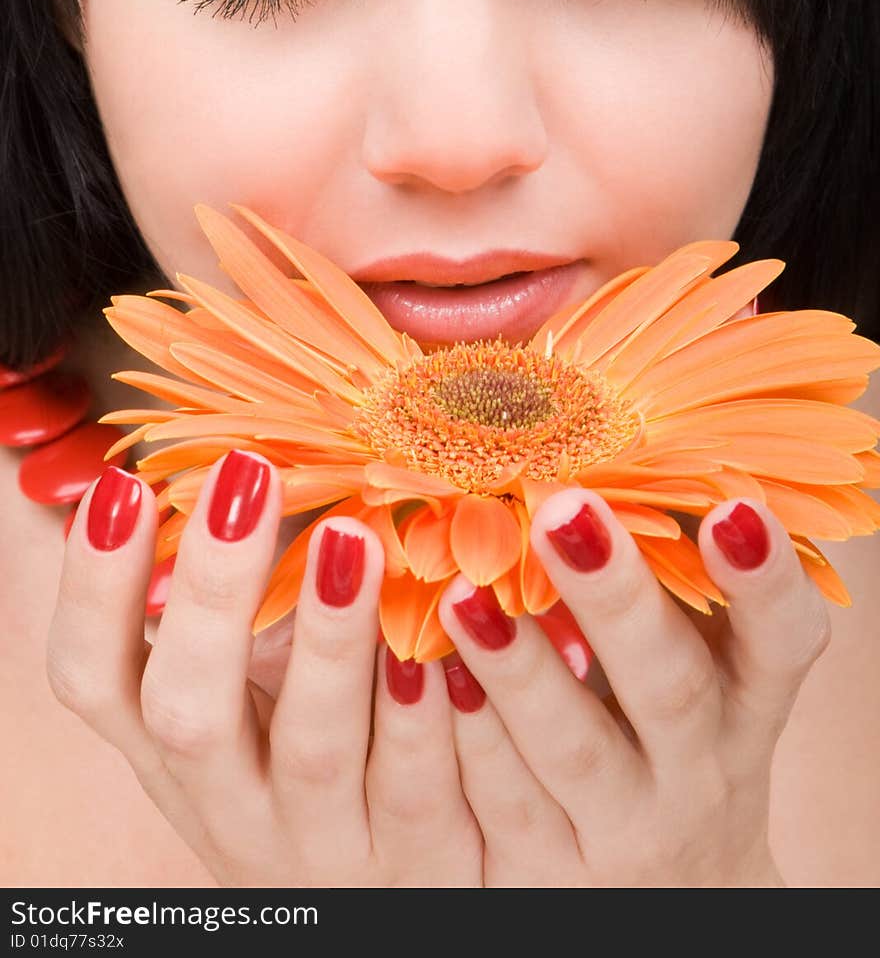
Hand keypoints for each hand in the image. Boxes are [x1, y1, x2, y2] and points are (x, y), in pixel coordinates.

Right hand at [46, 452, 481, 886]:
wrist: (379, 899)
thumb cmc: (301, 757)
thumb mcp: (247, 695)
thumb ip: (239, 604)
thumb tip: (245, 460)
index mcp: (168, 747)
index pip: (93, 677)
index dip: (95, 588)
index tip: (124, 486)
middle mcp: (226, 803)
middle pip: (189, 713)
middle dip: (211, 592)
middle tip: (245, 476)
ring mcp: (316, 841)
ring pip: (312, 746)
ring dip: (326, 639)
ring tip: (349, 537)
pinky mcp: (412, 862)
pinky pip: (418, 787)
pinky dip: (425, 711)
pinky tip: (443, 638)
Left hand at [434, 488, 829, 887]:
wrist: (669, 884)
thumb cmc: (669, 727)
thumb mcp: (700, 658)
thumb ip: (668, 569)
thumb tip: (599, 435)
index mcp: (747, 702)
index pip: (781, 641)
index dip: (762, 580)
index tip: (732, 507)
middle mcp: (698, 772)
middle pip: (668, 691)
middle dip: (615, 600)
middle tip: (564, 510)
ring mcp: (624, 832)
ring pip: (572, 756)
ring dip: (518, 674)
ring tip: (465, 595)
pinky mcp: (547, 877)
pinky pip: (498, 809)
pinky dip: (459, 739)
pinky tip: (415, 672)